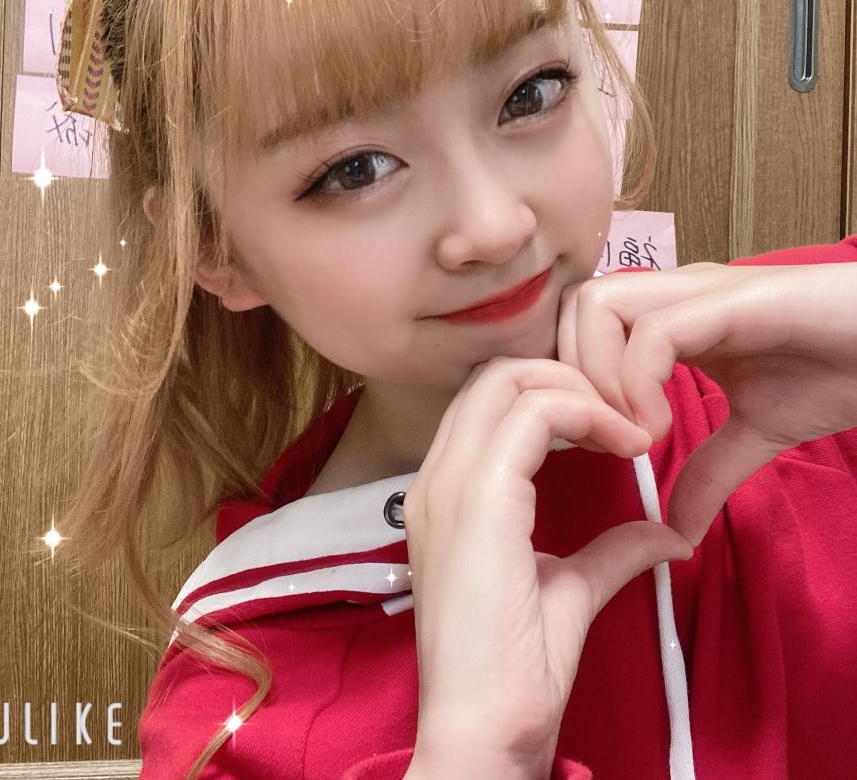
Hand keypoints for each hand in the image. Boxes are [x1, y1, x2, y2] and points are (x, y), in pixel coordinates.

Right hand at [403, 357, 692, 775]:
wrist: (482, 729)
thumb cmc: (513, 670)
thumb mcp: (568, 592)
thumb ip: (608, 552)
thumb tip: (665, 533)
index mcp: (448, 492)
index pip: (489, 399)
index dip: (553, 392)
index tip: (611, 427)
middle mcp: (438, 474)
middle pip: (495, 373)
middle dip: (565, 373)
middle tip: (621, 414)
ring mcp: (451, 481)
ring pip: (509, 378)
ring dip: (578, 387)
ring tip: (627, 428)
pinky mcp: (479, 497)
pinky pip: (533, 414)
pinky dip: (586, 412)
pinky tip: (626, 445)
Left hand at [556, 261, 856, 545]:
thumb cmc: (838, 372)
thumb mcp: (757, 433)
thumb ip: (709, 472)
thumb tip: (676, 529)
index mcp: (671, 318)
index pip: (578, 326)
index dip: (569, 381)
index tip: (593, 444)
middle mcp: (675, 294)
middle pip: (573, 308)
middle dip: (569, 377)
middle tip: (602, 438)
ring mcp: (700, 290)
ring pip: (597, 306)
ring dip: (599, 380)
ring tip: (634, 436)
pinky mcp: (734, 299)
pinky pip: (653, 335)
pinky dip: (637, 386)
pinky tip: (658, 430)